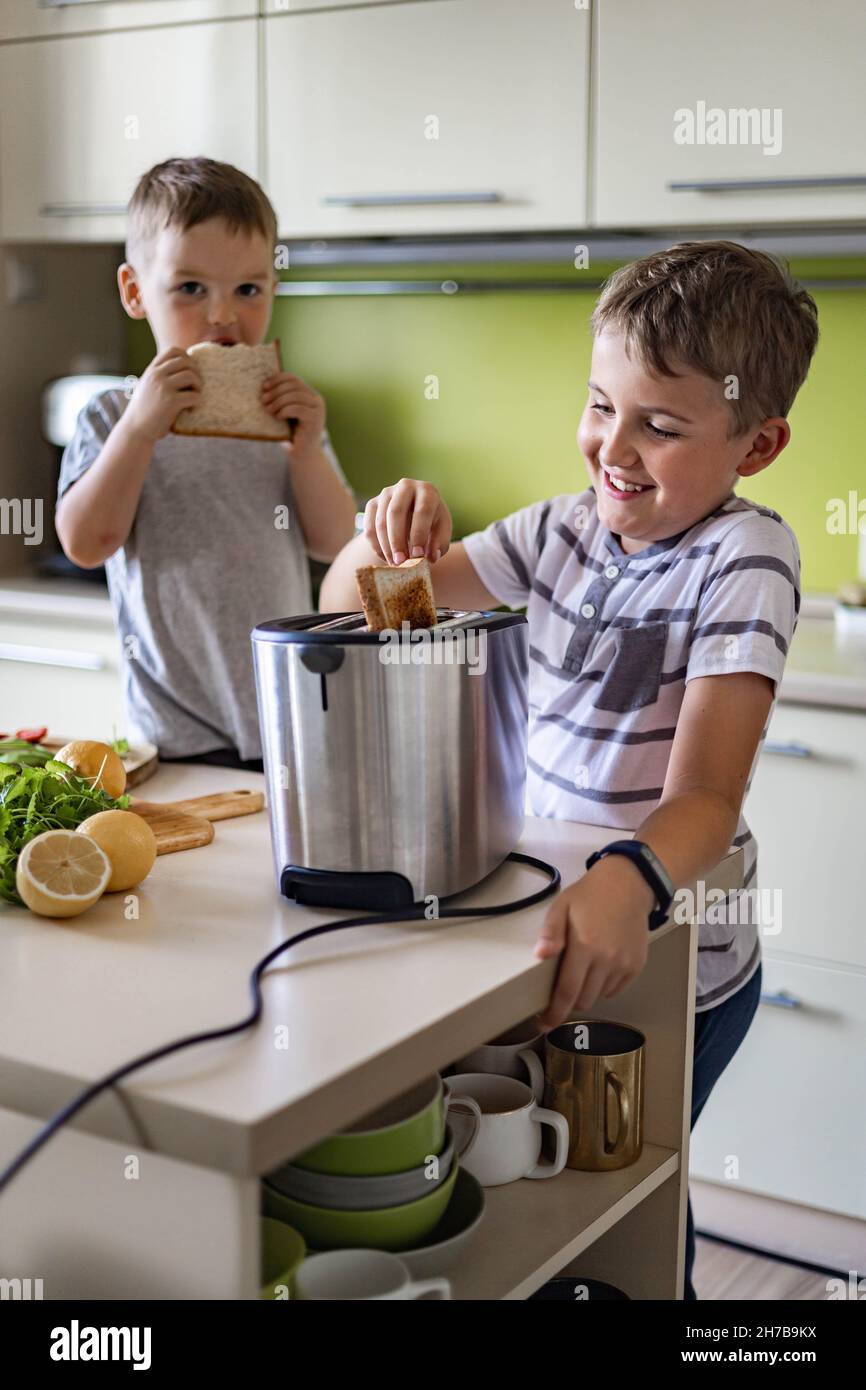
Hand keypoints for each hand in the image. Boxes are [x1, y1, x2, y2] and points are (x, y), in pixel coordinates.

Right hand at [123, 347, 202, 444]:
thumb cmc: (144, 411)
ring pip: (191, 376)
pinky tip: (191, 408)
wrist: (135, 430)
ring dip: (198, 386)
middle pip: (185, 361)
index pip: (173, 351)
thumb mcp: (146, 387)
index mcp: (151, 370)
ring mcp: (163, 387)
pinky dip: (197, 402)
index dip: (187, 358)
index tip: (189, 370)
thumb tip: (179, 370)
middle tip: (196, 385)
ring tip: (195, 396)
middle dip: (196, 371)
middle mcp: (156, 375)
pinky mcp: (171, 402)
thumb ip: (158, 377)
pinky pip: (194, 396)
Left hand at [261, 372, 324, 457]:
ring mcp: (318, 409)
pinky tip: (278, 417)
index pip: (293, 378)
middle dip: (275, 391)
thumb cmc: (291, 433)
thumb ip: (281, 399)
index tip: (264, 387)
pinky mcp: (316, 419)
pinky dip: (284, 411)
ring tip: (269, 410)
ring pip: (294, 396)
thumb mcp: (285, 412)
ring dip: (278, 402)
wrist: (304, 454)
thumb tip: (263, 387)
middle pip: (293, 385)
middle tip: (263, 400)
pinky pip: (297, 408)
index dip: (277, 379)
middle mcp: (316, 399)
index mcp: (309, 394)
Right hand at [363, 478, 451, 564]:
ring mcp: (386, 493)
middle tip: (400, 562)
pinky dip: (376, 545)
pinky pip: (369, 527)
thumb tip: (431, 557)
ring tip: (394, 563)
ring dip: (385, 546)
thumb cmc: (431, 522)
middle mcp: (405, 486)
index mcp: (427, 491)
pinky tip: (385, 557)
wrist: (414, 511)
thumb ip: (439, 544)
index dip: (419, 534)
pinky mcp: (373, 503)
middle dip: (397, 540)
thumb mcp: (441, 531)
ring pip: (380, 521)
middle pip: (396, 512)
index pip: (422, 510)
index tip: (417, 556)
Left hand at [533, 859, 652, 1030]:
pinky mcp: (637, 965)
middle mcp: (607, 960)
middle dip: (569, 999)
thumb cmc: (590, 895)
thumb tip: (540, 956)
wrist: (628, 884)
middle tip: (563, 983)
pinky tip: (600, 965)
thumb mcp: (561, 907)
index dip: (554, 1012)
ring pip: (599, 996)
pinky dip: (604, 985)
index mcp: (585, 946)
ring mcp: (624, 964)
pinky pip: (616, 989)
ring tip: (584, 967)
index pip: (567, 991)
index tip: (544, 1023)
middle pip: (583, 999)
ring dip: (588, 990)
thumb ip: (550, 933)